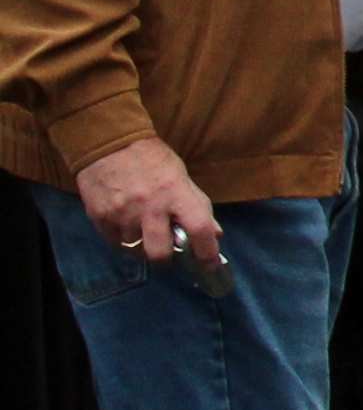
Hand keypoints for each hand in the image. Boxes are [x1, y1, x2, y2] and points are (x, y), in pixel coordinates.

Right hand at [72, 137, 222, 284]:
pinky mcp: (100, 218)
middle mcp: (149, 207)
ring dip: (142, 245)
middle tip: (167, 252)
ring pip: (135, 250)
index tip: (210, 264)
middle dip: (166, 259)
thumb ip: (196, 205)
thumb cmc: (152, 159)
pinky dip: (123, 240)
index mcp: (176, 193)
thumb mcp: (181, 176)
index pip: (199, 229)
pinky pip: (114, 243)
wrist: (108, 144)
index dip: (207, 252)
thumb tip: (215, 234)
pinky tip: (126, 226)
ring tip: (143, 230)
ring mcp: (122, 214)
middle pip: (160, 253)